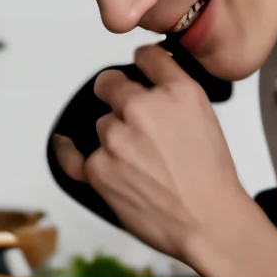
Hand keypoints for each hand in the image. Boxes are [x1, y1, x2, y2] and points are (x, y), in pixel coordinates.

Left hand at [51, 41, 245, 263]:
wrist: (208, 221)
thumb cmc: (211, 177)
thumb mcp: (206, 117)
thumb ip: (176, 93)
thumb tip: (152, 83)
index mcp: (178, 92)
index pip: (146, 56)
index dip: (141, 62)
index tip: (138, 69)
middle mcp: (144, 108)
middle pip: (110, 84)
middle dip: (117, 94)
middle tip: (131, 116)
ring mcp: (117, 138)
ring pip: (101, 124)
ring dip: (113, 136)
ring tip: (140, 162)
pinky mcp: (98, 169)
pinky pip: (70, 155)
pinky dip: (67, 150)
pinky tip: (65, 143)